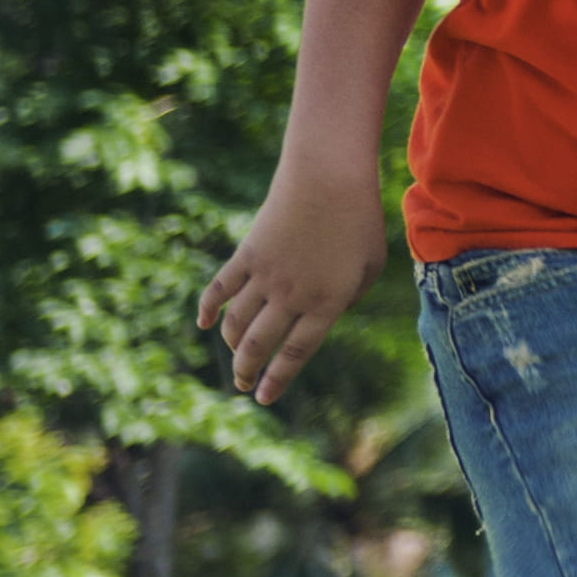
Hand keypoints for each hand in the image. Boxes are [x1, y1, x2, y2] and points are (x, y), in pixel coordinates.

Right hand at [195, 166, 388, 404]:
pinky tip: (205, 325)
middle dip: (248, 371)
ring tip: (234, 360)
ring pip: (236, 323)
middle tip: (243, 385)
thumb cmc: (359, 220)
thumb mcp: (370, 265)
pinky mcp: (246, 255)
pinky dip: (209, 309)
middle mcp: (293, 296)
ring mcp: (266, 276)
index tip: (264, 397)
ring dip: (231, 346)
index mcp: (328, 303)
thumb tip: (327, 316)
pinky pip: (219, 290)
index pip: (297, 353)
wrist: (328, 179)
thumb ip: (350, 296)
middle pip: (260, 345)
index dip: (278, 378)